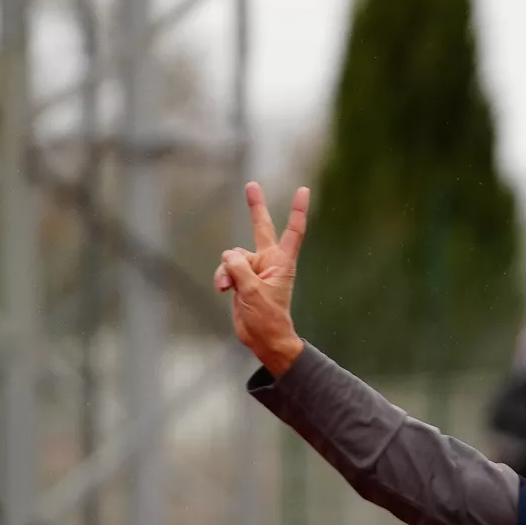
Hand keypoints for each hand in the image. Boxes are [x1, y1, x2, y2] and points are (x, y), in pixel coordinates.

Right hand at [215, 182, 310, 375]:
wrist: (264, 339)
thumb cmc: (268, 318)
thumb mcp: (253, 291)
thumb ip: (239, 268)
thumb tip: (228, 255)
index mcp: (282, 262)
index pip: (293, 231)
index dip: (297, 210)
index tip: (303, 190)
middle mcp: (269, 261)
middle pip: (261, 228)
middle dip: (255, 207)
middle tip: (251, 185)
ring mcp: (254, 269)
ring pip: (232, 257)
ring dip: (226, 272)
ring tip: (228, 289)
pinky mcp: (242, 279)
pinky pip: (226, 269)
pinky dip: (222, 278)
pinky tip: (223, 290)